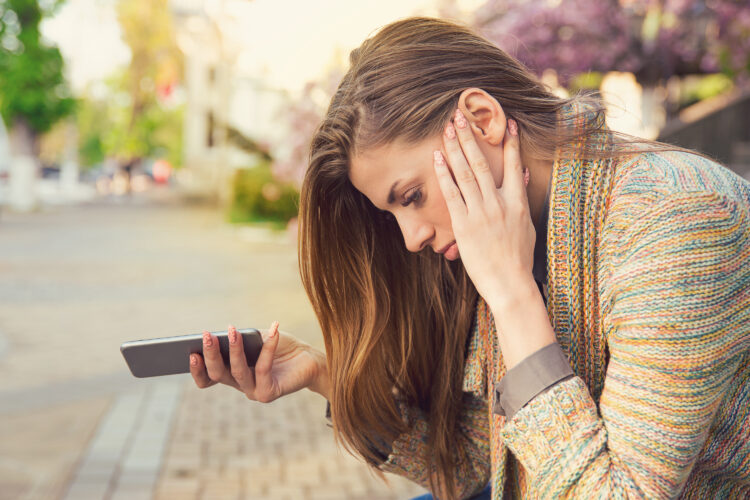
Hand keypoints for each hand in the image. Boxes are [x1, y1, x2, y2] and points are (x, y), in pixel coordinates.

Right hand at [190, 322, 328, 401]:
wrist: (309, 359)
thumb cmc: (282, 347)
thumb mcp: (258, 339)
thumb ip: (242, 339)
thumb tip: (226, 335)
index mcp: (233, 373)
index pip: (208, 378)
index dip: (197, 369)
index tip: (191, 353)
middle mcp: (241, 385)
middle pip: (218, 374)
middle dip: (211, 355)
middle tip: (206, 336)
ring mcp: (254, 391)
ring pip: (238, 372)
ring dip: (234, 350)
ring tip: (232, 331)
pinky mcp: (269, 393)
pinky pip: (263, 368)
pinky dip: (267, 347)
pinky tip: (272, 331)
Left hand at [434, 110, 535, 308]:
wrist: (510, 284)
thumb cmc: (518, 258)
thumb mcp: (527, 226)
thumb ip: (522, 197)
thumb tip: (521, 174)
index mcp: (518, 202)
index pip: (514, 164)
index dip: (510, 142)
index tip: (506, 121)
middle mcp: (499, 203)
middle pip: (483, 162)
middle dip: (472, 136)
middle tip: (461, 115)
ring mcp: (481, 213)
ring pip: (466, 173)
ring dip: (456, 147)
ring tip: (448, 127)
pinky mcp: (464, 225)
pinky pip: (452, 194)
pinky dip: (444, 174)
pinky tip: (438, 156)